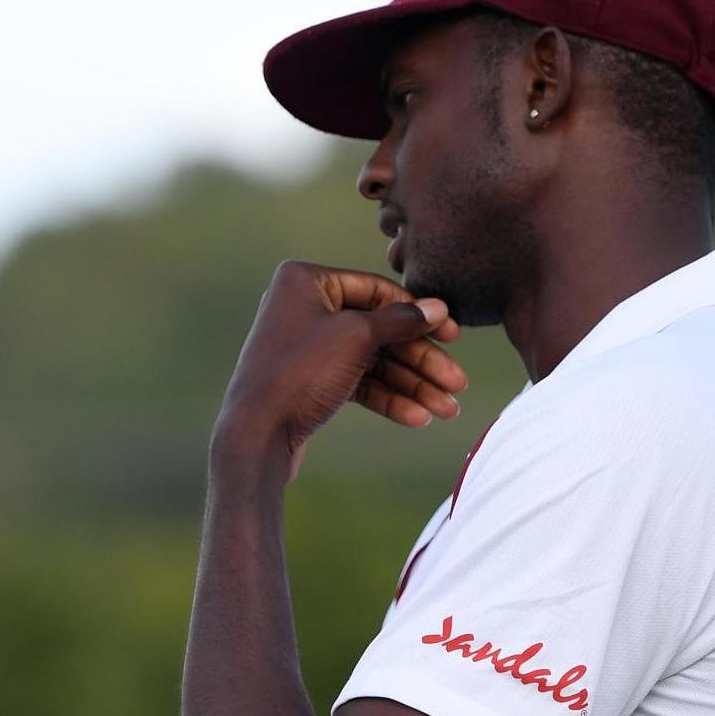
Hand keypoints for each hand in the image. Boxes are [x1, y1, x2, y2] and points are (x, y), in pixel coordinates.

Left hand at [214, 262, 466, 474]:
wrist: (256, 434)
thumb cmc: (301, 373)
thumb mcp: (357, 338)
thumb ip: (400, 320)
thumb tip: (437, 307)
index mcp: (305, 281)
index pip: (376, 290)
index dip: (418, 313)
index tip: (454, 336)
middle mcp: (303, 307)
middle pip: (378, 329)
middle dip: (420, 359)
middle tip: (457, 384)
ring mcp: (306, 346)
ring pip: (372, 360)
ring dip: (412, 384)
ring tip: (447, 410)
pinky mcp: (310, 380)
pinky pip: (357, 382)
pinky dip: (387, 398)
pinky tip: (417, 417)